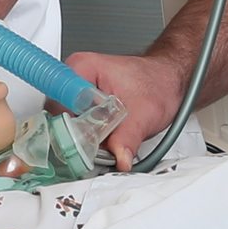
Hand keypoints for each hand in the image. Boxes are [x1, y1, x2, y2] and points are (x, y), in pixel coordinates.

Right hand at [67, 49, 185, 168]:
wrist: (169, 80)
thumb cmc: (158, 83)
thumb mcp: (144, 113)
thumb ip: (128, 138)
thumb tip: (119, 159)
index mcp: (81, 68)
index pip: (58, 105)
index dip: (68, 129)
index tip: (83, 145)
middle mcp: (74, 79)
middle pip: (59, 119)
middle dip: (79, 139)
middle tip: (99, 150)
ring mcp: (77, 93)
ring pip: (68, 127)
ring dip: (86, 142)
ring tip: (107, 146)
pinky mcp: (83, 106)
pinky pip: (77, 128)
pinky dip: (92, 140)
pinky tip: (107, 143)